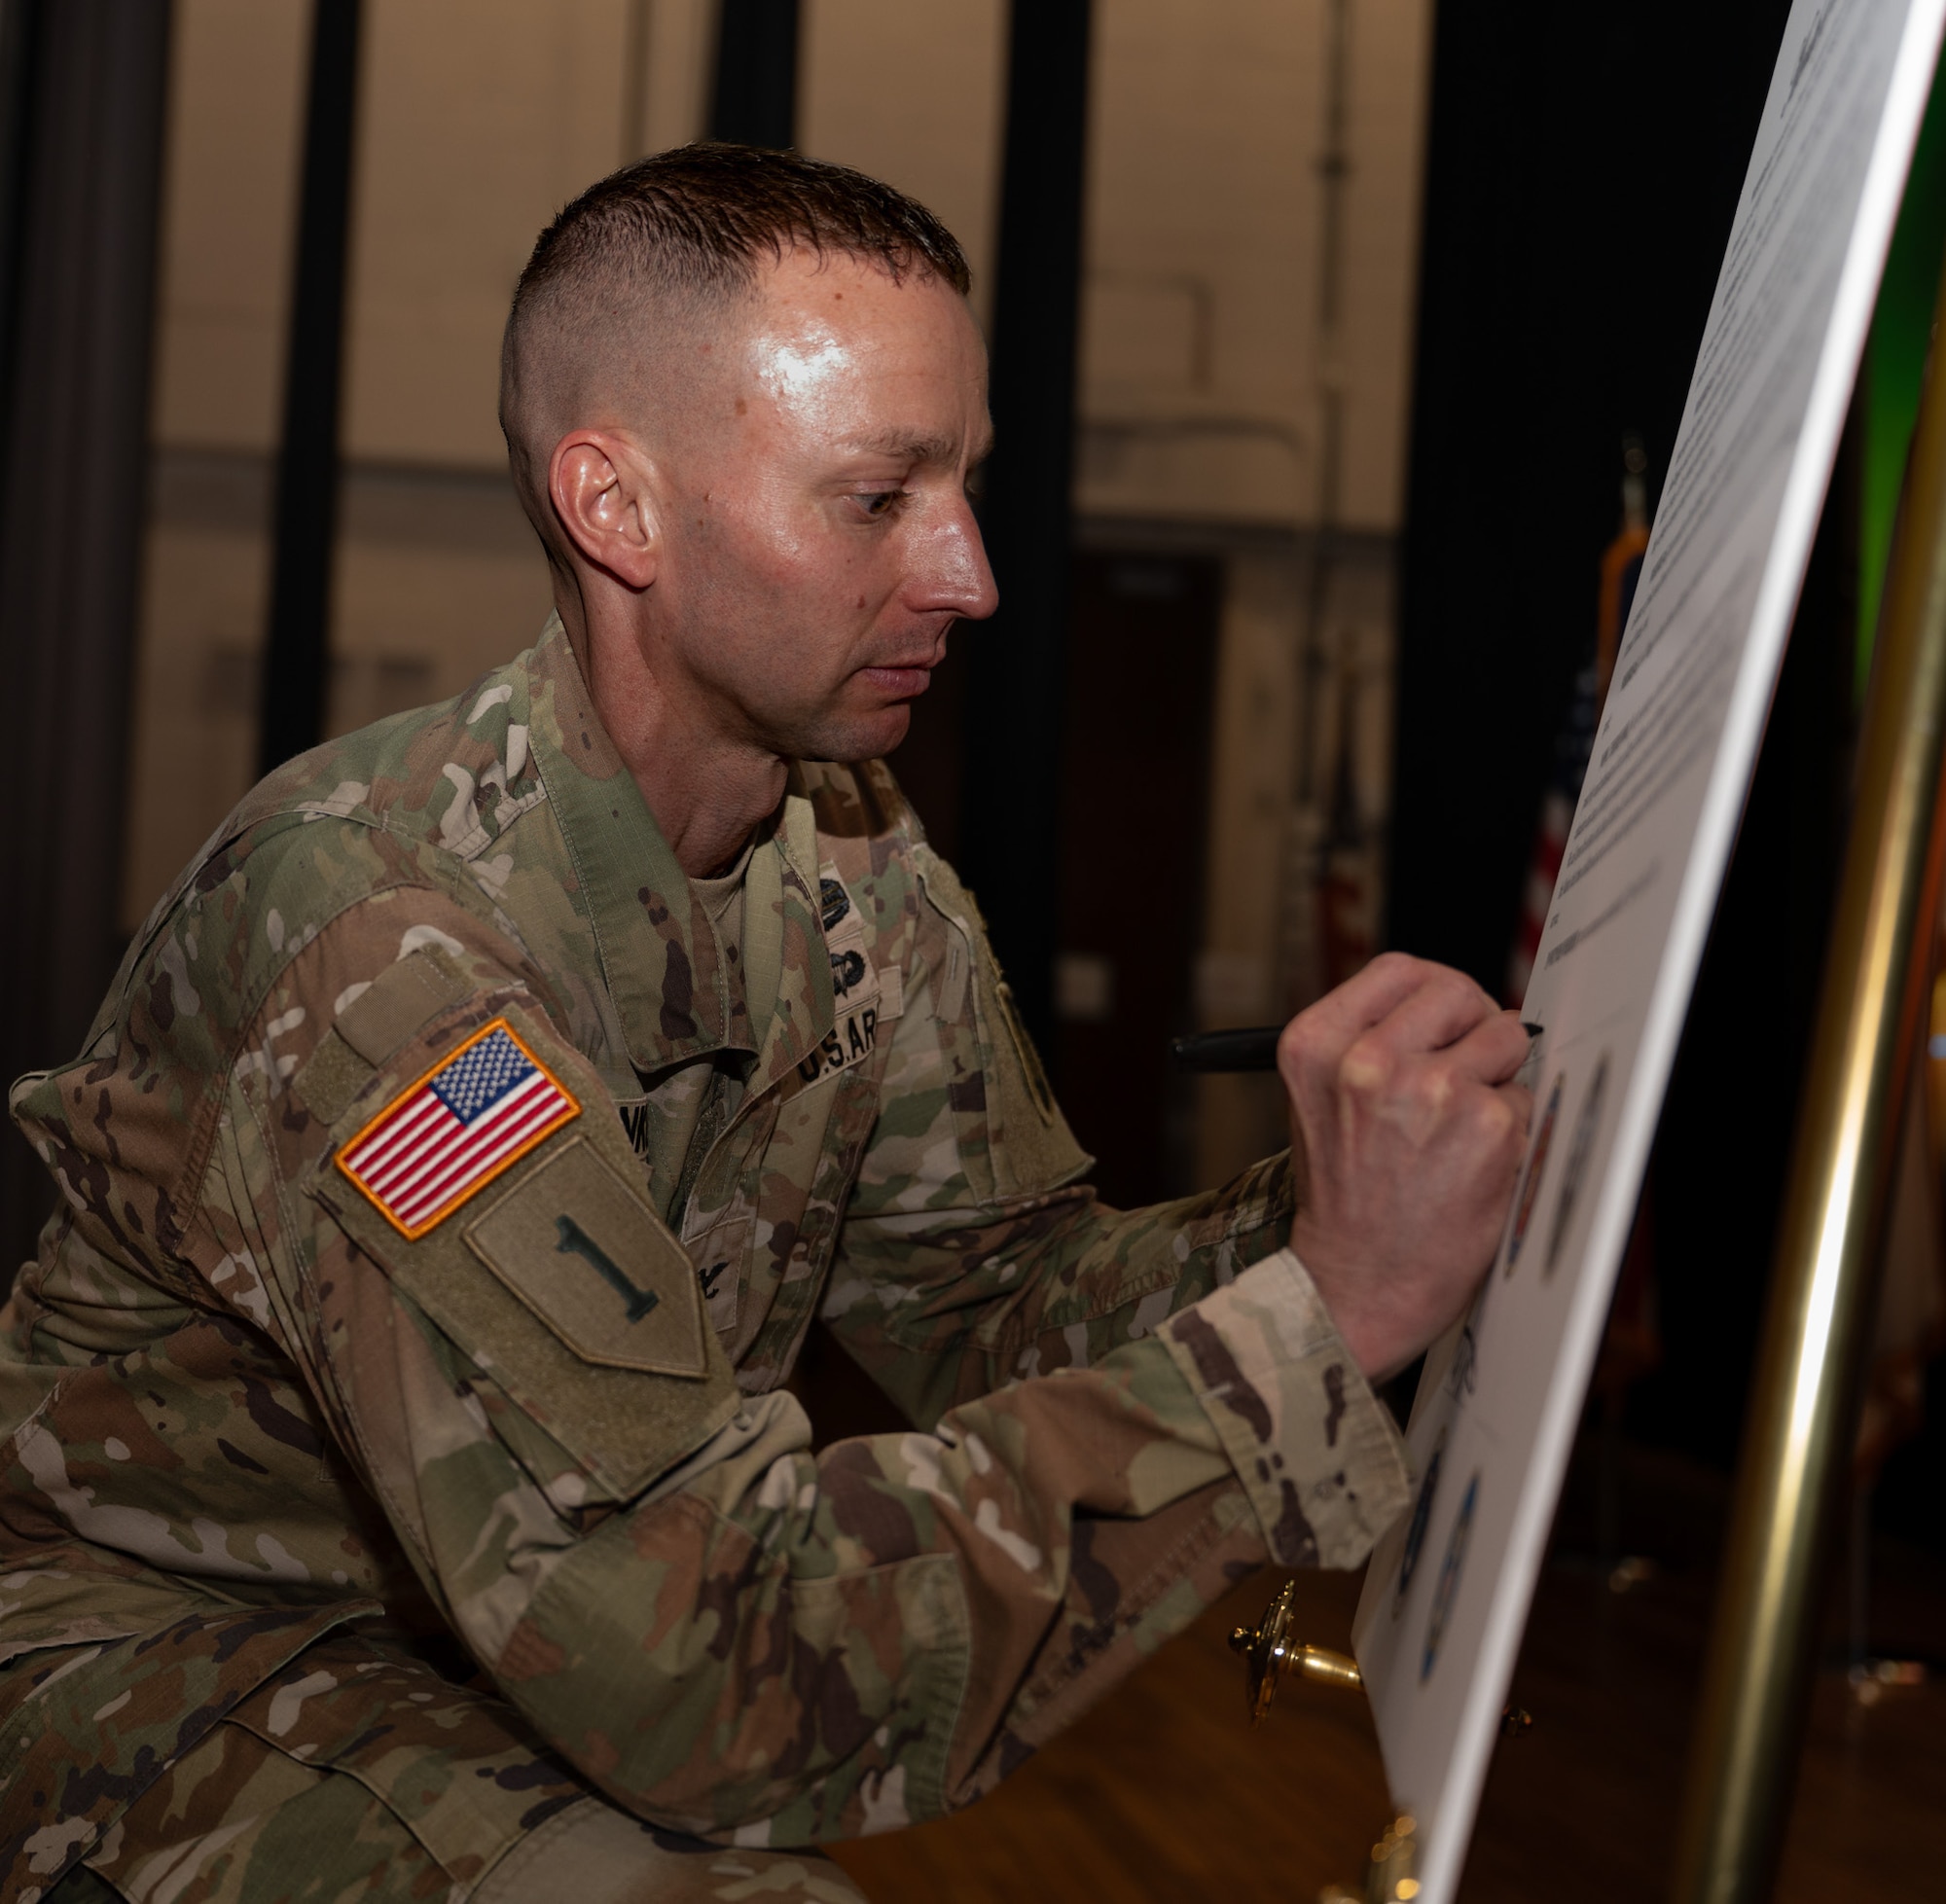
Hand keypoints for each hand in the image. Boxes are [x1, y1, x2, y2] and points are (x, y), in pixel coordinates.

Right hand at [1280, 953, 1531, 1380]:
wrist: (1359, 1283)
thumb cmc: (1346, 1196)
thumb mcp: (1321, 1100)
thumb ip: (1370, 1042)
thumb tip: (1461, 1006)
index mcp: (1316, 1045)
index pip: (1400, 971)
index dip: (1433, 995)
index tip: (1444, 1021)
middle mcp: (1369, 1061)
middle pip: (1457, 992)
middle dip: (1472, 1027)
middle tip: (1463, 1072)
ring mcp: (1434, 1091)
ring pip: (1503, 1038)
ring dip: (1495, 1077)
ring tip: (1458, 1128)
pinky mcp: (1490, 1126)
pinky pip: (1524, 1096)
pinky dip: (1511, 1126)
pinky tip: (1473, 1163)